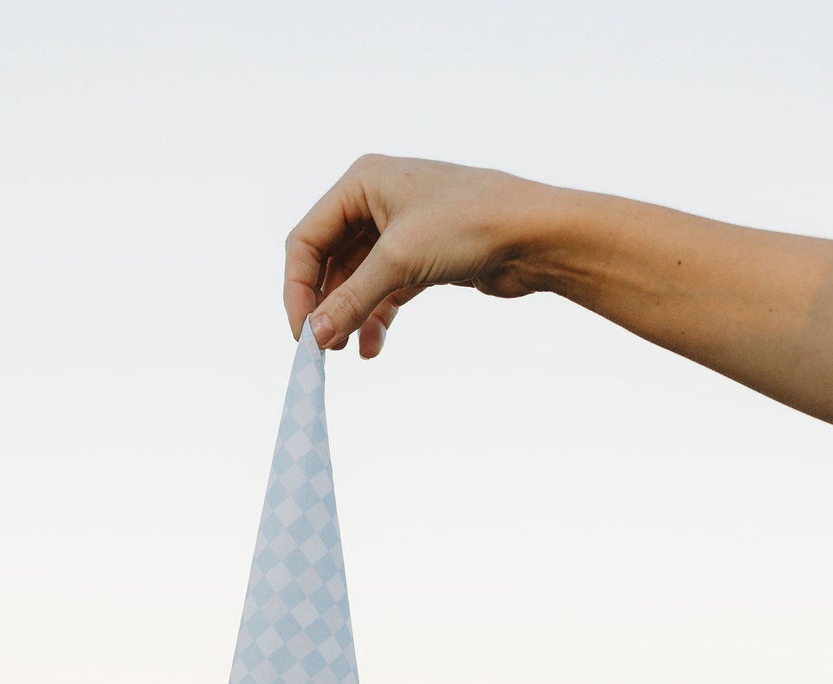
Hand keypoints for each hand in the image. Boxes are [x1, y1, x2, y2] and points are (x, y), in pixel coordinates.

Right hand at [284, 154, 571, 357]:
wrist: (536, 234)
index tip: (301, 334)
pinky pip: (383, 290)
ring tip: (347, 351)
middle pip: (328, 261)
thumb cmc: (471, 224)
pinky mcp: (421, 256)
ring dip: (349, 316)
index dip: (297, 289)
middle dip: (324, 305)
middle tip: (321, 348)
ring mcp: (399, 228)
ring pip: (356, 279)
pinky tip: (373, 346)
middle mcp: (376, 200)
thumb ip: (351, 300)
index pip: (307, 239)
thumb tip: (314, 338)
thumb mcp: (400, 261)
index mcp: (362, 182)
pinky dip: (375, 317)